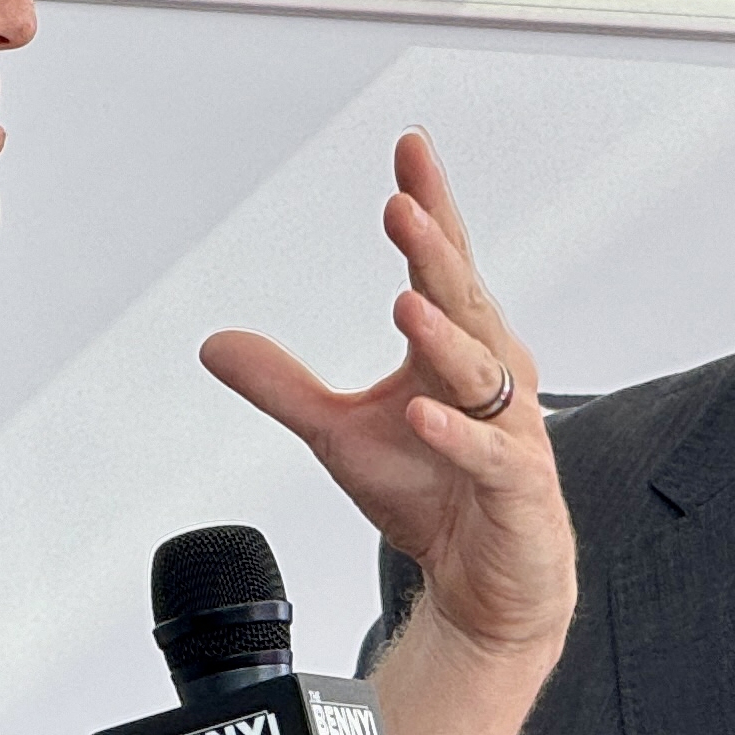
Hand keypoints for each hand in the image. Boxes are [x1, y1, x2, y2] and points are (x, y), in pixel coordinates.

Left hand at [201, 131, 573, 660]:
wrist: (487, 585)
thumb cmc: (434, 497)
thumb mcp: (339, 435)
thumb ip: (284, 387)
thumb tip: (215, 344)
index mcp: (455, 350)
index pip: (442, 266)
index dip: (430, 206)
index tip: (411, 149)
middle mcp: (492, 378)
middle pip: (464, 302)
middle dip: (435, 253)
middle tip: (403, 206)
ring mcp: (511, 432)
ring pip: (480, 372)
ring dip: (442, 337)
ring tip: (405, 303)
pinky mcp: (519, 488)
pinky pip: (490, 455)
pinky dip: (456, 435)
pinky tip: (422, 412)